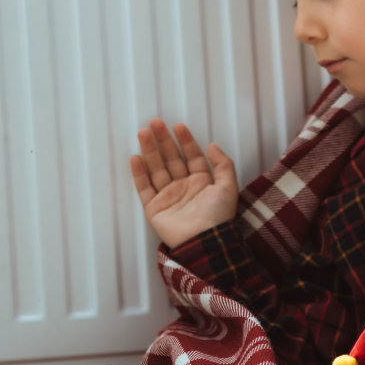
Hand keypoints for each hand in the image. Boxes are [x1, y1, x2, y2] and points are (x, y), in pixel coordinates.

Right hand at [129, 118, 238, 250]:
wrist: (203, 241)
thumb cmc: (218, 216)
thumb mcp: (228, 186)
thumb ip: (223, 164)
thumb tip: (212, 145)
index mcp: (203, 182)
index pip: (192, 156)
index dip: (186, 140)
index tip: (178, 125)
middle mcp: (184, 187)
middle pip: (171, 159)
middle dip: (163, 141)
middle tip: (154, 123)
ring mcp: (168, 197)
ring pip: (156, 169)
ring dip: (149, 151)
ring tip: (142, 133)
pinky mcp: (154, 208)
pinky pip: (144, 188)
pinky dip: (139, 173)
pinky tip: (135, 157)